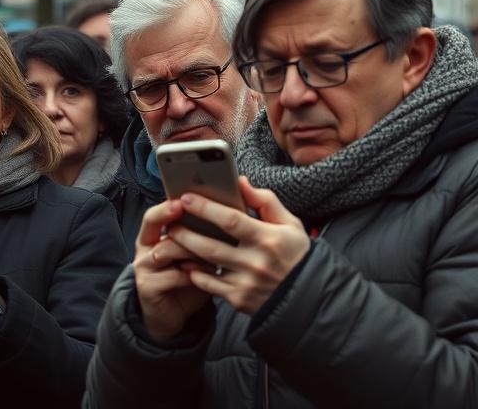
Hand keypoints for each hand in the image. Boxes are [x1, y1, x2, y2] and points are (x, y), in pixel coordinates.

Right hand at [134, 199, 211, 342]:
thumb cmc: (187, 280)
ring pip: (166, 248)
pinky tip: (212, 273)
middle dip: (169, 214)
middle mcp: (145, 248)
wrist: (173, 315)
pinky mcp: (148, 287)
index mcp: (154, 236)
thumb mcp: (194, 255)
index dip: (167, 205)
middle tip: (185, 209)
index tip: (183, 198)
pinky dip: (195, 274)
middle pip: (151, 222)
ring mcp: (143, 267)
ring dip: (191, 248)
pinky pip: (173, 275)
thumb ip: (203, 236)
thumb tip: (227, 212)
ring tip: (214, 249)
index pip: (156, 213)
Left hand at [168, 177, 309, 314]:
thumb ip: (265, 201)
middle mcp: (256, 262)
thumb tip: (240, 182)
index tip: (186, 198)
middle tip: (171, 221)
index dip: (205, 208)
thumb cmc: (297, 255)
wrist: (311, 299)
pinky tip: (185, 262)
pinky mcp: (239, 300)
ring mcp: (246, 283)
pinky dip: (194, 273)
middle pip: (210, 244)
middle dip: (185, 232)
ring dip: (185, 250)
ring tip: (173, 237)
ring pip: (206, 264)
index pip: (230, 220)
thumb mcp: (290, 225)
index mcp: (269, 239)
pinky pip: (209, 285)